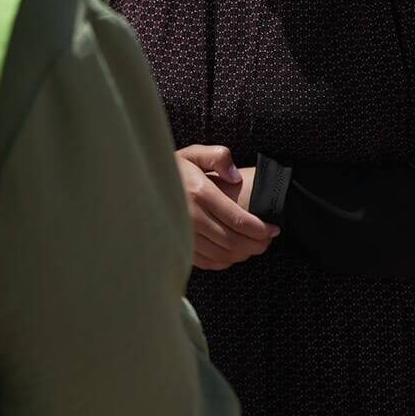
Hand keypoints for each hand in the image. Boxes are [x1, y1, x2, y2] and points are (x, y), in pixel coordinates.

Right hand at [175, 145, 276, 271]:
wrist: (140, 185)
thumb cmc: (172, 169)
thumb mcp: (194, 153)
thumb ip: (219, 157)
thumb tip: (235, 176)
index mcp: (200, 193)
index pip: (239, 220)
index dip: (261, 229)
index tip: (274, 229)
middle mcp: (191, 217)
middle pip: (233, 241)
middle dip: (257, 244)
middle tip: (268, 241)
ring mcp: (183, 234)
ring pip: (222, 254)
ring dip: (243, 254)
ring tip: (255, 247)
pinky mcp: (177, 245)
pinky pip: (206, 261)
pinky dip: (224, 261)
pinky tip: (233, 253)